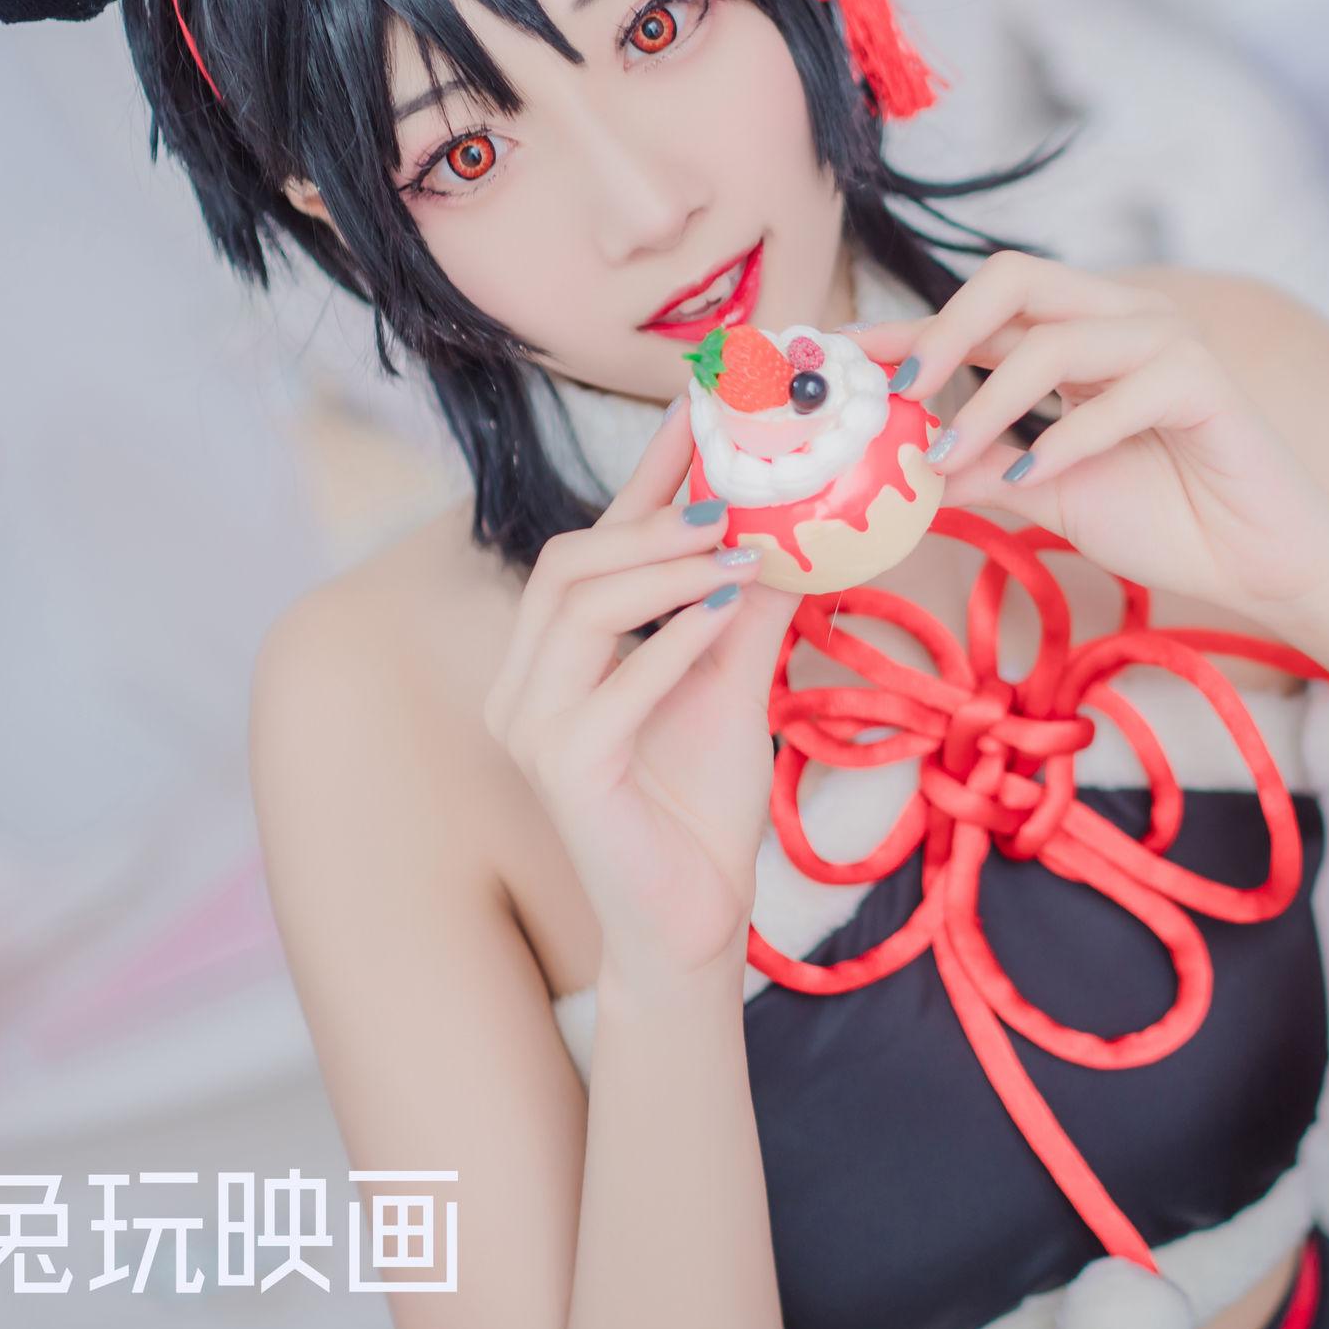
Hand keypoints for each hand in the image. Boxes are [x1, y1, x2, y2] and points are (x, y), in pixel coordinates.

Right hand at [481, 403, 802, 997]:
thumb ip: (753, 608)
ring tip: (739, 553)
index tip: (701, 409)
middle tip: (735, 498)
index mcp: (562, 651)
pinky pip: (603, 692)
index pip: (599, 539)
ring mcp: (533, 727)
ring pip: (577, 611)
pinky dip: (666, 647)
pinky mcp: (560, 773)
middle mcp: (529, 680)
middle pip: (570, 561)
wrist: (695, 919)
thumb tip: (800, 525)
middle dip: (654, 520)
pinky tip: (722, 619)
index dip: (648, 473)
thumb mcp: (736, 683)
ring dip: (665, 572)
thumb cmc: (702, 806)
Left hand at [848, 251, 1328, 624]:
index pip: (978, 312)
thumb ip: (984, 471)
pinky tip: (1035, 474)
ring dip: (991, 398)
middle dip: (941, 330)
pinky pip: (1119, 392)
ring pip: (1055, 335)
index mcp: (1076, 338)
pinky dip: (1068, 437)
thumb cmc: (1165, 519)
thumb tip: (903, 468)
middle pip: (1012, 278)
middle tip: (897, 392)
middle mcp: (1117, 320)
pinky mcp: (1205, 380)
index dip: (905, 329)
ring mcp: (1165, 341)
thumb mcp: (1049, 494)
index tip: (839, 359)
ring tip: (950, 454)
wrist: (1260, 562)